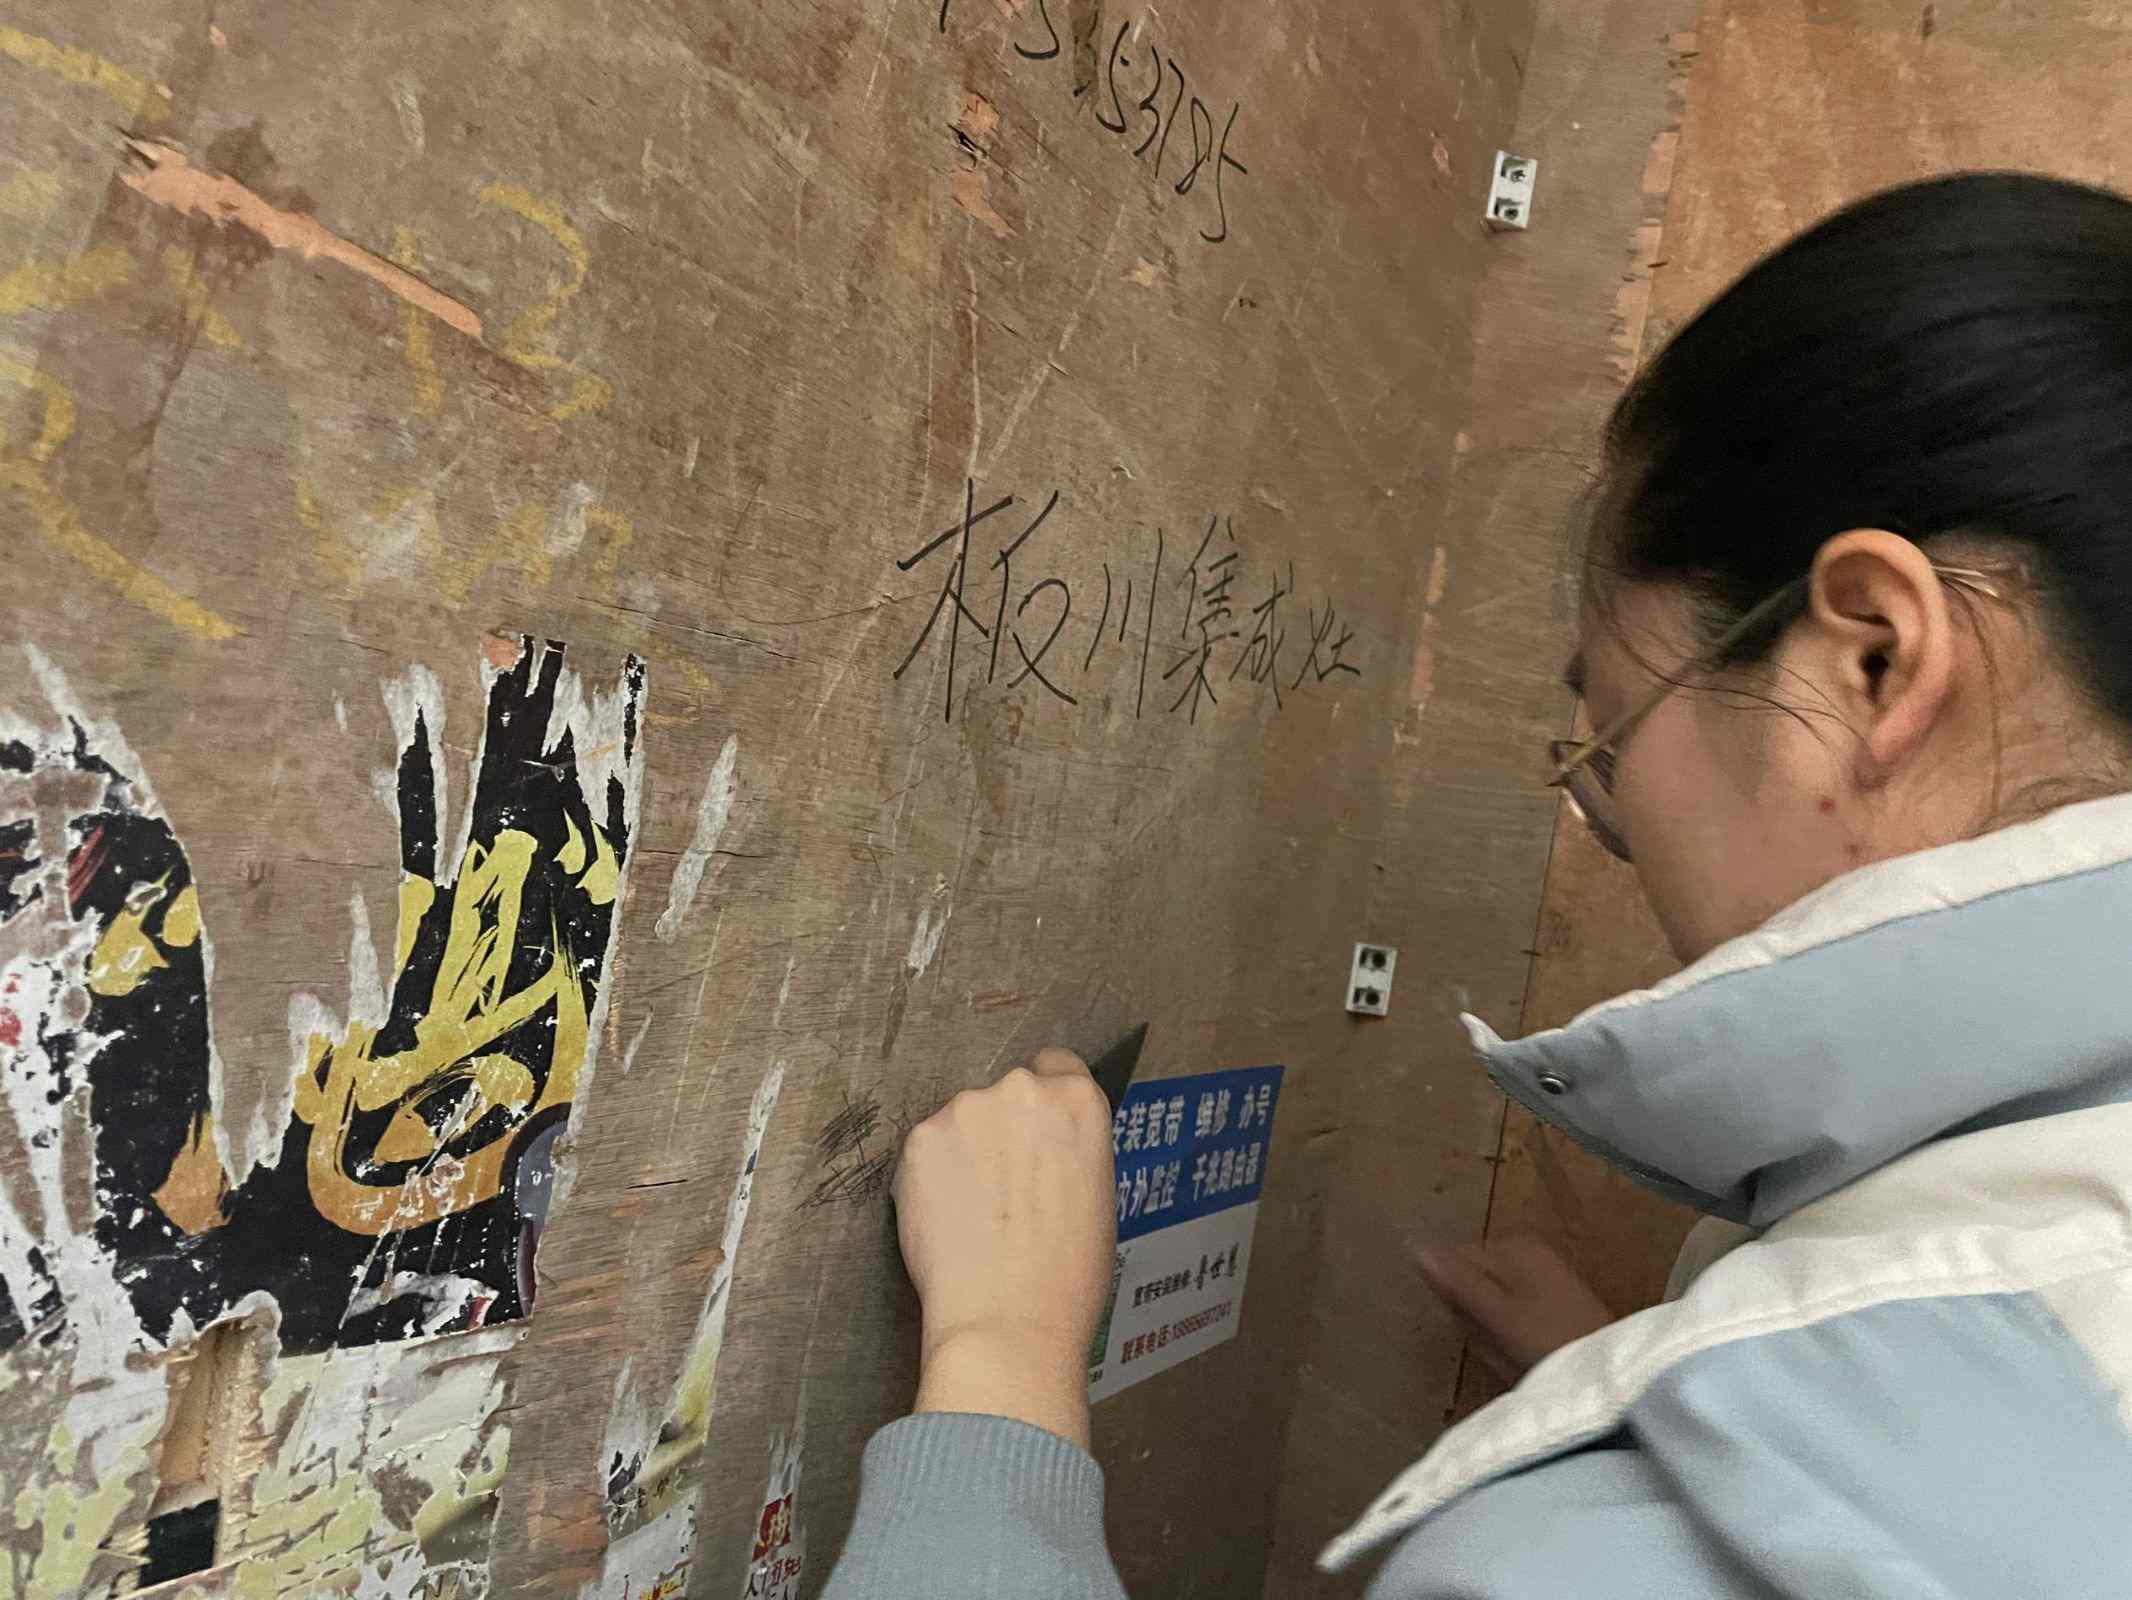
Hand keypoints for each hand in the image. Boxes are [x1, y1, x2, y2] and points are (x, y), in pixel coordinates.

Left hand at [895, 1047, 1115, 1446]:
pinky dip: (931, 1177)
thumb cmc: (1068, 1277)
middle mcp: (1021, 1089)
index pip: (1056, 1065)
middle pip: (1006, 1093)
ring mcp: (965, 1110)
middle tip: (1005, 1189)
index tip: (1036, 1131)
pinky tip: (946, 1221)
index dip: (1045, 1100)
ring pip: (962, 1121)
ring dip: (965, 1151)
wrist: (1006, 1321)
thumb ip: (1070, 1150)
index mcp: (1077, 1101)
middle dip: (1003, 1130)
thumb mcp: (1098, 1196)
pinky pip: (927, 1150)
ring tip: (974, 1215)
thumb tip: (1044, 1149)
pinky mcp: (919, 1140)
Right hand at [1416, 1235, 1614, 1384]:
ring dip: (1494, 1328)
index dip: (1454, 1299)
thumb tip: (1414, 1247)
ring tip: (1513, 1351)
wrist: (1608, 1372)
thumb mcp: (1496, 1314)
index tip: (1468, 1327)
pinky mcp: (1558, 1299)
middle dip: (1475, 1313)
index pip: (1454, 1262)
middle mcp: (1528, 1251)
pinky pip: (1516, 1313)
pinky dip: (1515, 1334)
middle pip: (1475, 1280)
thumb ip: (1456, 1281)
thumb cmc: (1549, 1342)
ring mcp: (1545, 1274)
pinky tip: (1529, 1352)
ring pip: (1494, 1301)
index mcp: (1513, 1246)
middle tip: (1493, 1342)